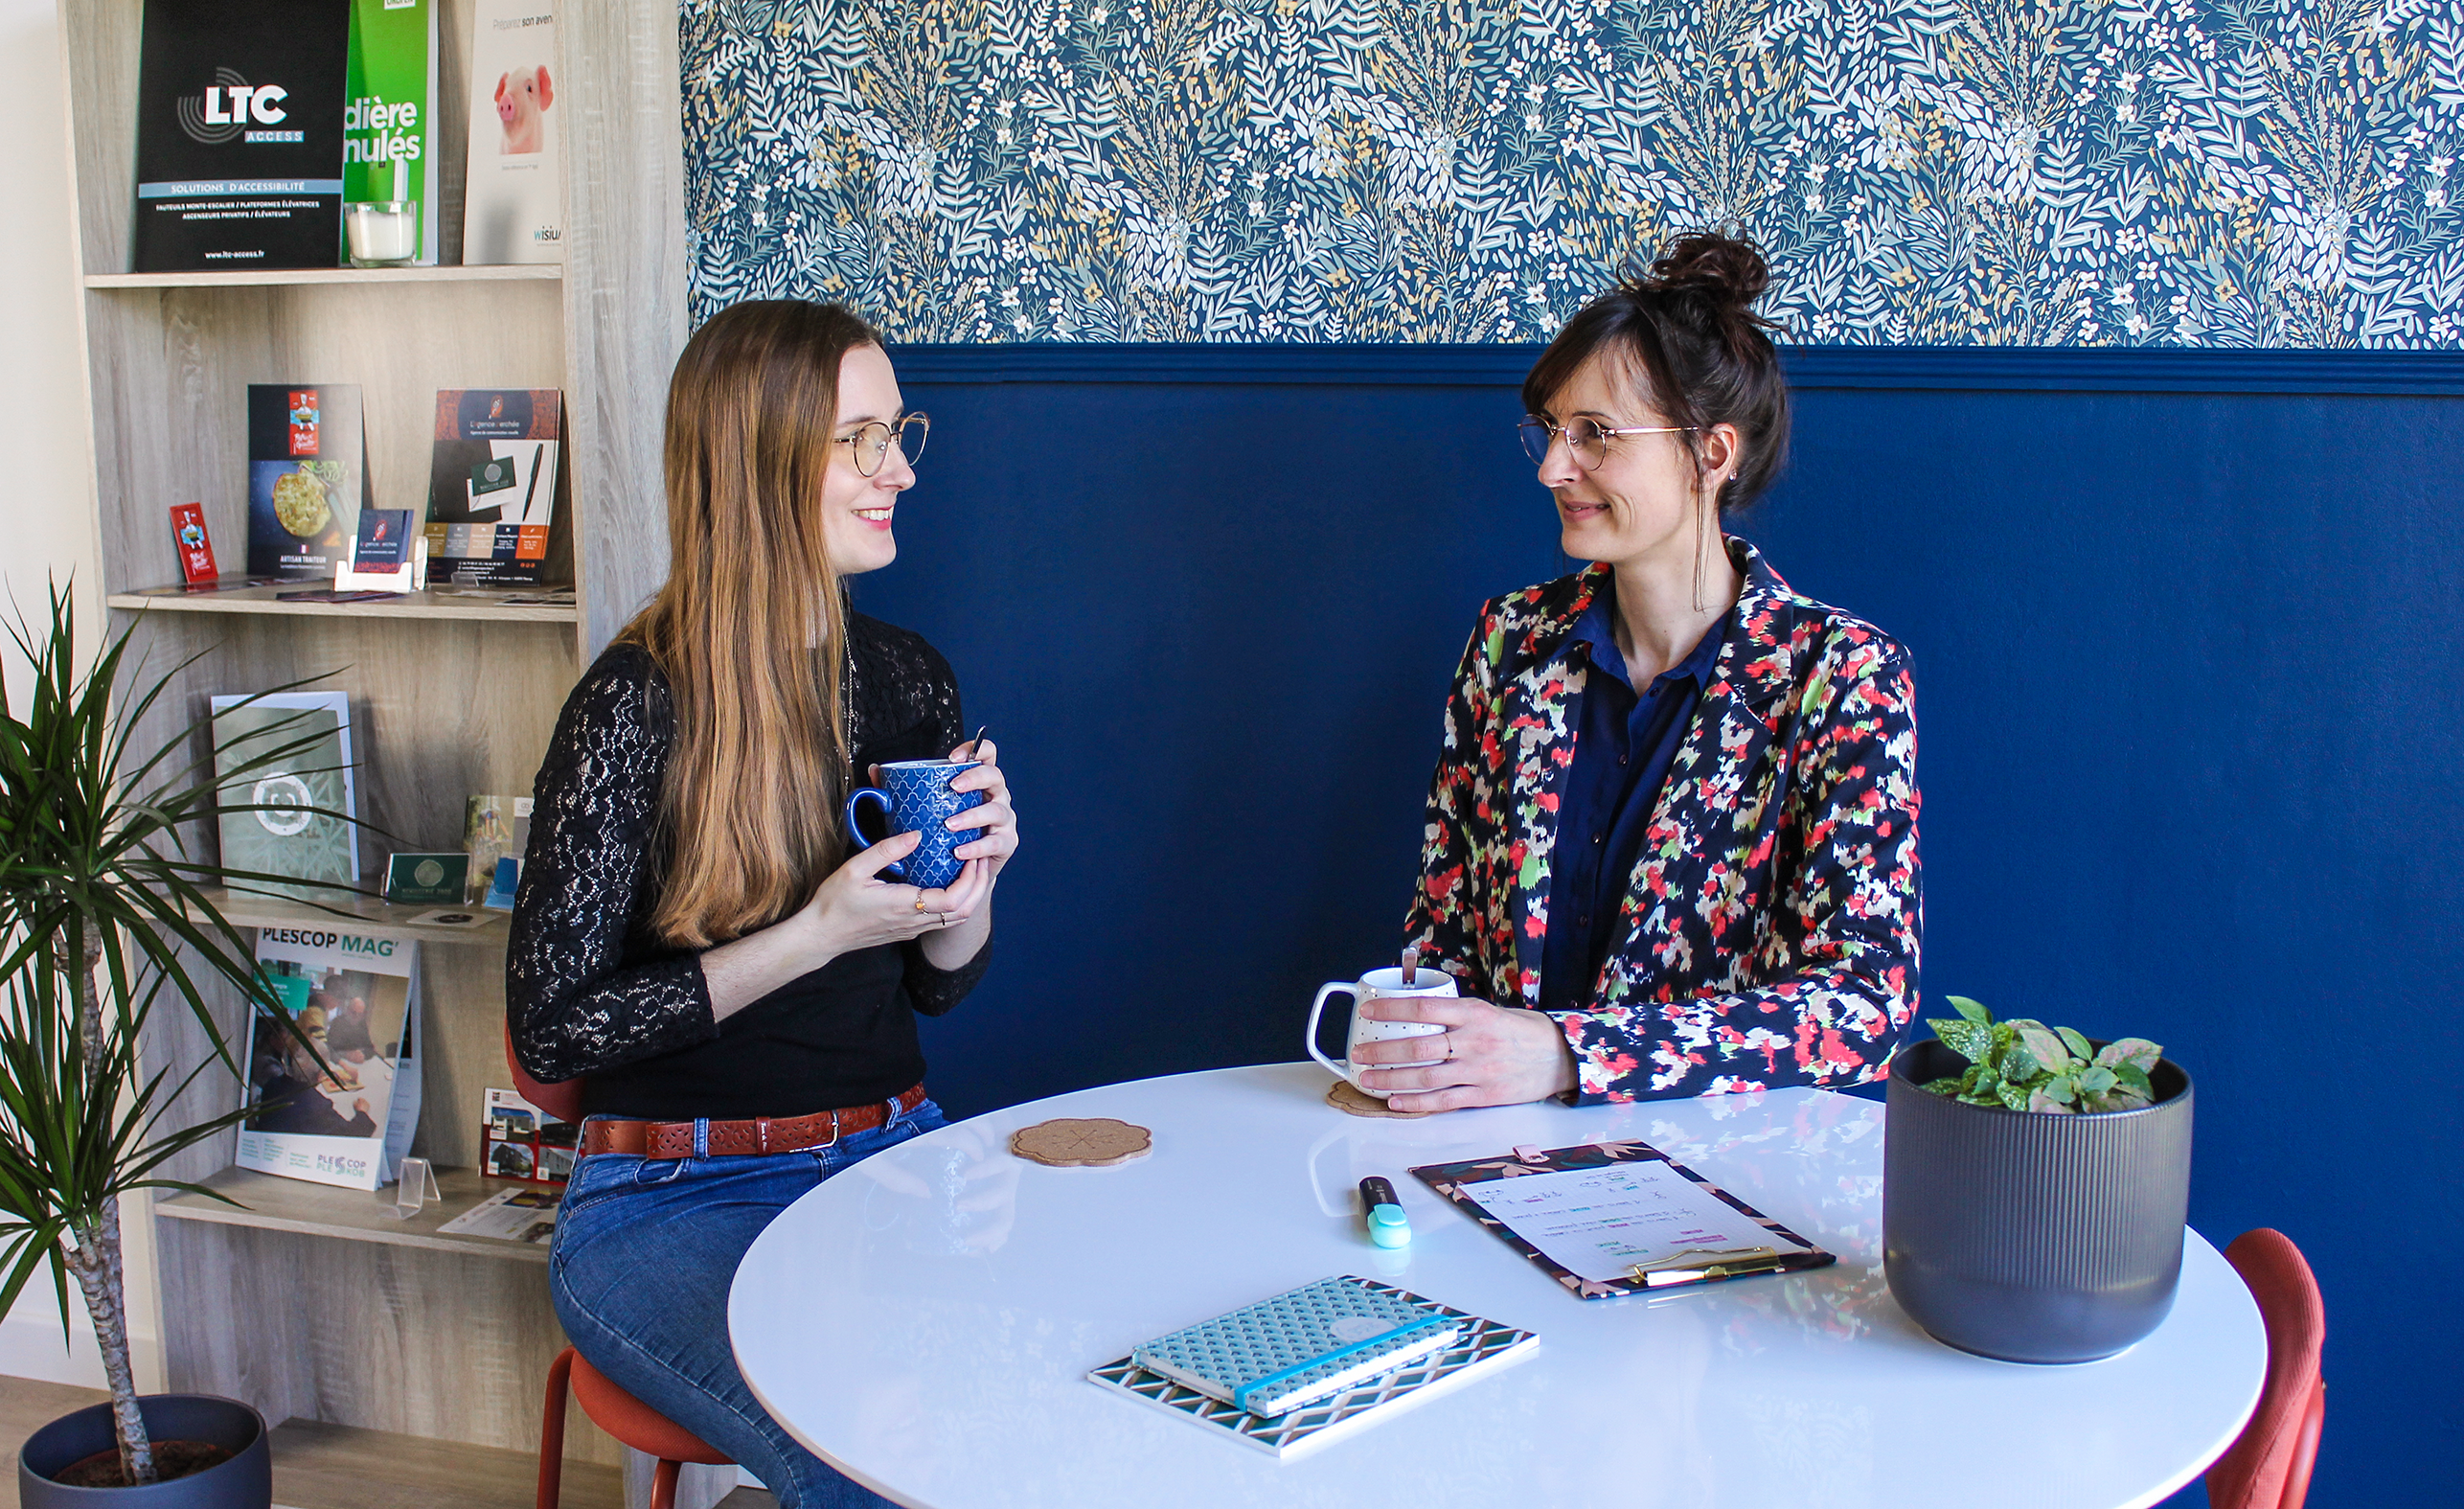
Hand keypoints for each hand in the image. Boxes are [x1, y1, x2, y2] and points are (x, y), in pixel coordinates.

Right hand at [798, 828, 988, 956]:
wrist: (820, 936)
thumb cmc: (834, 903)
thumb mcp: (854, 869)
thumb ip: (886, 850)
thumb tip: (916, 834)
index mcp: (904, 906)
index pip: (953, 900)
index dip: (970, 879)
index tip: (972, 856)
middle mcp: (913, 922)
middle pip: (964, 912)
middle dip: (978, 886)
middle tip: (980, 858)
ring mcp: (912, 929)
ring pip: (955, 919)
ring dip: (970, 895)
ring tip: (970, 868)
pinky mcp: (907, 931)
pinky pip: (941, 920)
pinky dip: (956, 902)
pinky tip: (949, 882)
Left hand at [869, 733, 1017, 882]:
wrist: (960, 869)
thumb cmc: (945, 831)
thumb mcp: (926, 806)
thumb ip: (901, 788)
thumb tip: (876, 770)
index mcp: (979, 782)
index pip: (987, 754)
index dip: (975, 749)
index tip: (953, 758)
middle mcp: (996, 796)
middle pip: (995, 776)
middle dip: (975, 778)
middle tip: (952, 786)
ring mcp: (1004, 820)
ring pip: (996, 811)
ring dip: (972, 816)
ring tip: (949, 824)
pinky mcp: (1005, 844)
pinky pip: (994, 843)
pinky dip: (976, 847)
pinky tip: (959, 851)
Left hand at [1353, 995, 1578, 1111]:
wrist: (1558, 1055)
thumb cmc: (1520, 1030)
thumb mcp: (1488, 1010)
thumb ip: (1454, 1015)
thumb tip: (1411, 1015)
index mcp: (1473, 1013)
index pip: (1424, 1008)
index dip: (1392, 1010)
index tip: (1368, 1011)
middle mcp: (1474, 1041)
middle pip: (1419, 1047)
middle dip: (1382, 1051)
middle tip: (1358, 1053)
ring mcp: (1478, 1071)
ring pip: (1426, 1077)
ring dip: (1391, 1080)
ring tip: (1367, 1079)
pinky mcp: (1484, 1095)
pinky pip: (1444, 1101)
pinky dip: (1416, 1103)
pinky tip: (1395, 1102)